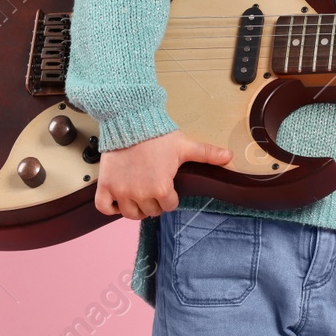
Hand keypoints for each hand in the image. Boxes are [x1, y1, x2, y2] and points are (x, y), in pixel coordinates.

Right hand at [95, 129, 231, 219]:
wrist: (130, 122)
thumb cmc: (157, 135)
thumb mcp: (185, 146)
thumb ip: (207, 154)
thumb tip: (230, 156)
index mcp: (161, 188)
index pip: (169, 206)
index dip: (170, 197)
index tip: (167, 186)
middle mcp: (140, 194)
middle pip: (150, 211)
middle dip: (154, 202)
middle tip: (153, 189)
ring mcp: (121, 191)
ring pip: (130, 214)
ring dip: (136, 208)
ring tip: (139, 196)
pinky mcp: (106, 186)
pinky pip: (105, 207)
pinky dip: (111, 207)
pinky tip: (119, 200)